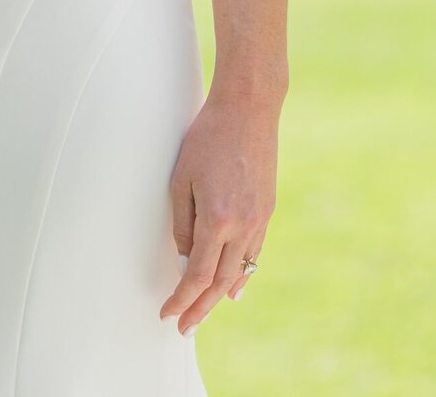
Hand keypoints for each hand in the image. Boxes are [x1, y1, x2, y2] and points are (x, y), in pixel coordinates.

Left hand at [159, 88, 279, 334]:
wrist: (248, 110)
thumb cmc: (208, 137)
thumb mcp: (182, 178)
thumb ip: (184, 222)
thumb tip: (187, 256)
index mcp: (217, 219)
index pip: (198, 274)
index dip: (182, 298)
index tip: (169, 313)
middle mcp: (243, 226)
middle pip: (220, 282)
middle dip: (200, 307)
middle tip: (184, 326)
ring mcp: (259, 219)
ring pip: (240, 271)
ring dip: (220, 294)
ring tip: (203, 311)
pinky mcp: (266, 210)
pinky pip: (254, 252)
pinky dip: (242, 273)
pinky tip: (234, 287)